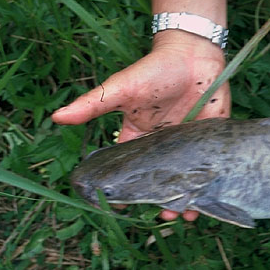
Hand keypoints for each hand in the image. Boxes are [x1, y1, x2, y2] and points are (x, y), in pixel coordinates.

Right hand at [53, 31, 229, 220]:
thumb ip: (93, 105)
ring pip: (187, 177)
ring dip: (187, 197)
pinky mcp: (212, 137)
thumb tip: (57, 117)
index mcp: (139, 136)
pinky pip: (212, 164)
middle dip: (161, 200)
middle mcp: (164, 144)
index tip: (124, 207)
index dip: (127, 188)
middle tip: (164, 215)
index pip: (130, 168)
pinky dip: (211, 182)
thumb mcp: (121, 89)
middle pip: (161, 180)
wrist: (193, 54)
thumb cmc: (154, 70)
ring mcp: (189, 142)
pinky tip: (209, 198)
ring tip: (186, 213)